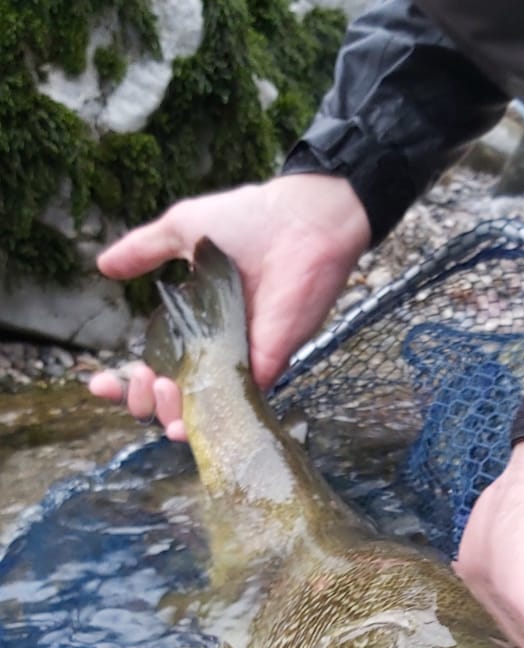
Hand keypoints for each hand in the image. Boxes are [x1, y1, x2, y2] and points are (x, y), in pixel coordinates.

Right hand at [90, 174, 370, 438]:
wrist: (299, 223)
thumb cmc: (249, 222)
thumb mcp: (184, 231)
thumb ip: (144, 250)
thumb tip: (102, 266)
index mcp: (192, 326)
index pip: (151, 367)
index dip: (122, 383)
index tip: (99, 383)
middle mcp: (213, 351)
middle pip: (170, 399)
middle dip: (142, 404)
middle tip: (138, 382)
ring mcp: (239, 364)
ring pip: (199, 413)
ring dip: (170, 415)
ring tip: (160, 390)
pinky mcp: (266, 368)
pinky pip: (235, 411)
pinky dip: (209, 424)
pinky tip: (183, 425)